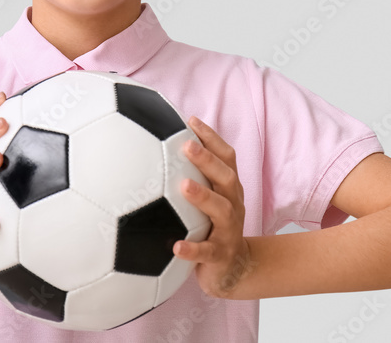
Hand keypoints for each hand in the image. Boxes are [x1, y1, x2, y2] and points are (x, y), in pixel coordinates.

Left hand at [173, 116, 252, 298]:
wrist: (233, 270)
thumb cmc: (212, 227)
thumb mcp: (207, 200)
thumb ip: (190, 176)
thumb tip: (156, 148)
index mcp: (228, 189)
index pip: (226, 158)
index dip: (211, 138)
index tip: (190, 120)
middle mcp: (233, 205)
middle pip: (227, 177)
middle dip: (208, 160)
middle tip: (187, 146)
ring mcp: (229, 230)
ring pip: (222, 211)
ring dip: (204, 196)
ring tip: (184, 186)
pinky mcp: (221, 255)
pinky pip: (207, 252)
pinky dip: (192, 249)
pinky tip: (175, 246)